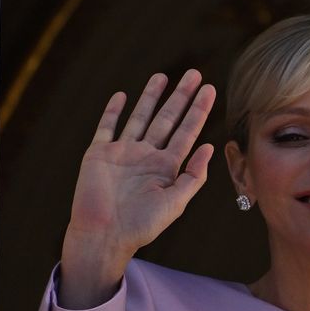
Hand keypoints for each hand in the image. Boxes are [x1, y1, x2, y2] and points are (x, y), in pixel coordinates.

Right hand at [59, 70, 214, 307]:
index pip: (187, 132)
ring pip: (140, 117)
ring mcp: (122, 153)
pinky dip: (113, 111)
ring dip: (151, 97)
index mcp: (167, 167)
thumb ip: (193, 176)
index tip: (211, 90)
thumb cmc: (142, 226)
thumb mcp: (176, 202)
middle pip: (167, 118)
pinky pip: (107, 127)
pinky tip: (122, 95)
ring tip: (163, 76)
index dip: (198, 111)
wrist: (104, 236)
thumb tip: (210, 148)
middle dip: (181, 97)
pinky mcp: (98, 154)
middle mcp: (146, 156)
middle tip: (195, 74)